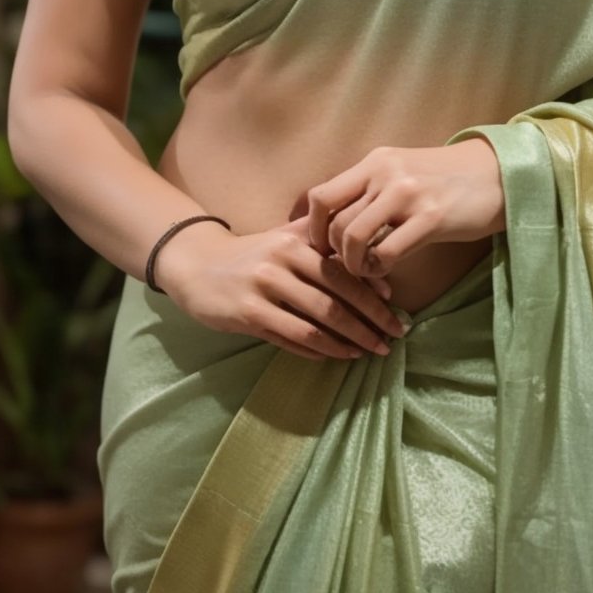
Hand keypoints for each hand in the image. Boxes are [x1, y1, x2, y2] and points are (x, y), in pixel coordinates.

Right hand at [162, 214, 408, 362]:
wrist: (198, 265)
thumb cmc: (251, 254)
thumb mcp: (284, 237)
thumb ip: (323, 242)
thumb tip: (373, 261)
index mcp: (295, 241)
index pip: (344, 269)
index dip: (373, 292)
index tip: (395, 309)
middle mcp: (281, 263)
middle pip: (336, 298)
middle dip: (370, 321)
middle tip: (394, 337)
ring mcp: (263, 290)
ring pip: (317, 321)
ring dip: (350, 341)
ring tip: (371, 351)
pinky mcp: (248, 315)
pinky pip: (293, 337)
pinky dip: (320, 349)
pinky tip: (338, 355)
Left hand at [304, 139, 504, 280]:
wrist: (498, 175)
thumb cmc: (448, 180)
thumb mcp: (403, 173)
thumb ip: (370, 190)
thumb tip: (333, 223)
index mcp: (375, 162)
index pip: (321, 196)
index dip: (312, 228)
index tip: (322, 247)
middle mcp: (386, 173)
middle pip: (334, 222)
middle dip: (333, 253)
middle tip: (346, 266)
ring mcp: (408, 194)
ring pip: (354, 237)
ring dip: (354, 264)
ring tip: (367, 270)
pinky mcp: (430, 218)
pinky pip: (386, 252)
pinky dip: (378, 269)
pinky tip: (387, 271)